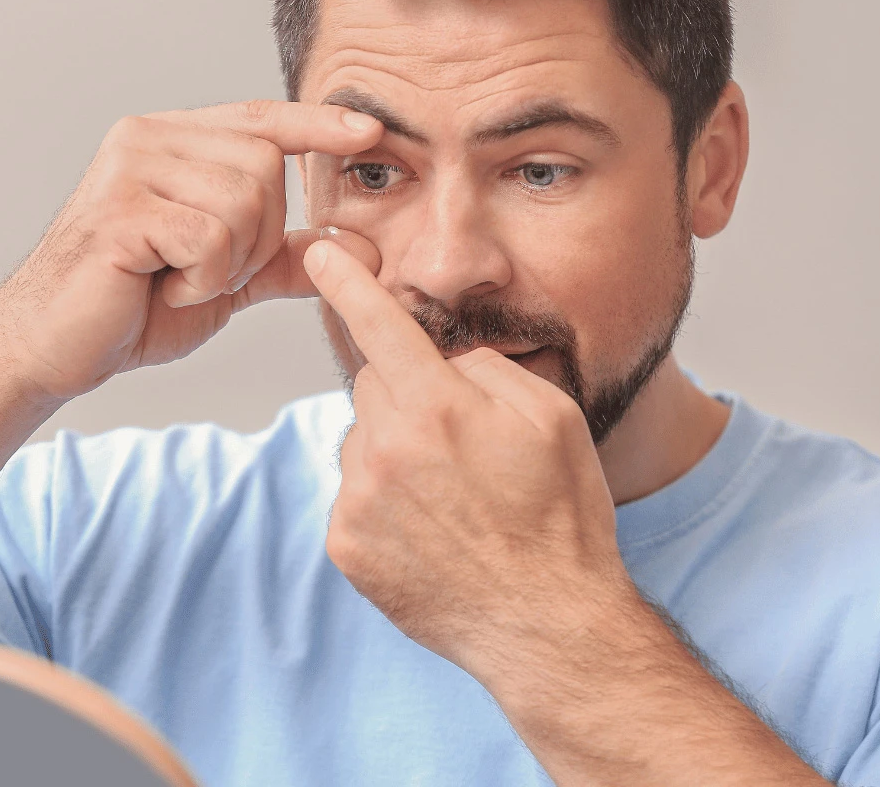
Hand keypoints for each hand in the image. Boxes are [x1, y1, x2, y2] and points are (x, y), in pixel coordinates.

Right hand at [0, 101, 382, 400]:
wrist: (58, 346)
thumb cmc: (134, 307)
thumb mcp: (226, 279)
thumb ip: (284, 258)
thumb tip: (357, 248)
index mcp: (172, 143)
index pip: (260, 118)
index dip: (316, 125)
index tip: (368, 132)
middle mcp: (149, 139)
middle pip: (264, 167)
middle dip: (257, 237)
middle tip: (205, 272)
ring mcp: (131, 168)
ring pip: (242, 202)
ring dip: (228, 263)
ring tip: (179, 280)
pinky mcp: (122, 210)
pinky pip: (209, 238)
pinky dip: (201, 280)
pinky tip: (162, 288)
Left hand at [303, 238, 632, 681]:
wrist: (548, 626)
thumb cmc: (561, 519)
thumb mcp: (553, 418)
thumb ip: (487, 370)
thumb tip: (446, 363)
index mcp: (439, 407)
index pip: (380, 326)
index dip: (347, 284)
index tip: (318, 253)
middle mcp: (386, 449)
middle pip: (373, 386)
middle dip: (407, 394)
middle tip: (458, 441)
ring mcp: (360, 502)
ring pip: (362, 441)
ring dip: (393, 451)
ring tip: (451, 498)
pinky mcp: (347, 547)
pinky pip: (354, 495)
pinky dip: (382, 501)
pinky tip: (429, 530)